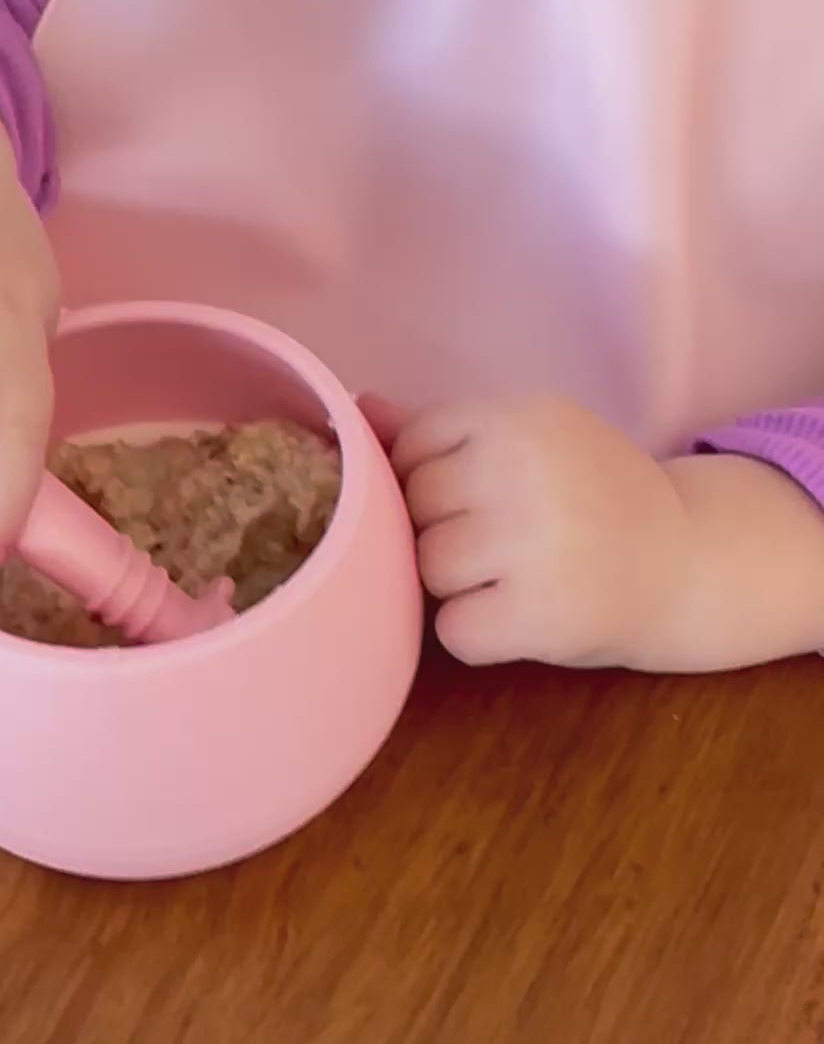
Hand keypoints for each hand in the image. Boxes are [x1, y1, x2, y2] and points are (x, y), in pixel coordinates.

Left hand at [386, 396, 693, 669]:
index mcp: (519, 417)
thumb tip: (359, 409)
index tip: (479, 494)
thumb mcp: (528, 444)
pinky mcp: (541, 614)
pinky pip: (453, 630)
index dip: (432, 477)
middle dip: (445, 528)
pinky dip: (478, 635)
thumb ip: (442, 430)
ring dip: (457, 584)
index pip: (415, 443)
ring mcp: (533, 543)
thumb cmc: (591, 499)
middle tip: (505, 540)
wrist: (685, 561)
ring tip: (513, 577)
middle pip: (414, 505)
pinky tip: (521, 617)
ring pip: (427, 567)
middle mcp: (524, 471)